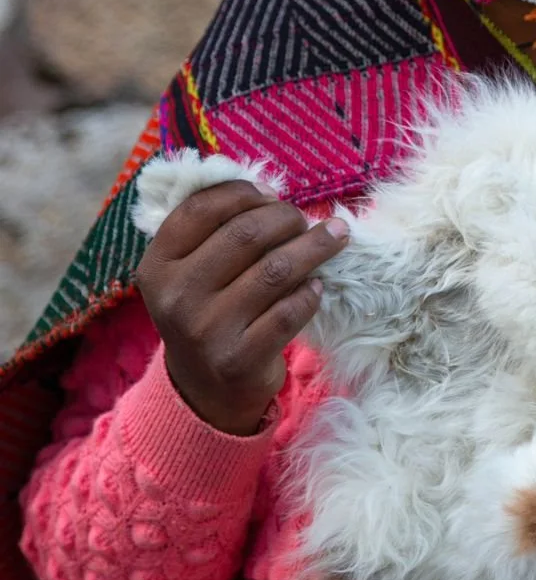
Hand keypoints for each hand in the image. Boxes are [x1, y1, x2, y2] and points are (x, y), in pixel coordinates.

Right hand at [135, 179, 348, 434]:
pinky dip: (311, 293)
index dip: (243, 193)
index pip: (201, 208)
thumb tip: (269, 189)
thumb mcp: (191, 272)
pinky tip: (317, 286)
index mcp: (158, 265)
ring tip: (334, 237)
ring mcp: (206, 331)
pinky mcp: (240, 360)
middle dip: (286, 217)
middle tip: (305, 220)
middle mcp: (176, 297)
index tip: (270, 195)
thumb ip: (214, 230)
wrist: (205, 390)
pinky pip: (290, 311)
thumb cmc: (208, 311)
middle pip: (246, 234)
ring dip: (314, 246)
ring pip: (276, 270)